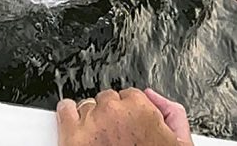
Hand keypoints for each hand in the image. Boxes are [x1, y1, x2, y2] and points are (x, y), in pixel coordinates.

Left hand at [56, 88, 192, 145]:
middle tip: (115, 138)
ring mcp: (91, 122)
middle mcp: (114, 111)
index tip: (129, 128)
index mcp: (140, 110)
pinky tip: (76, 129)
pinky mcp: (71, 136)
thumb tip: (153, 97)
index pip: (130, 96)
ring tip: (98, 140)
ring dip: (91, 119)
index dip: (130, 114)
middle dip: (110, 116)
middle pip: (107, 100)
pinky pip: (64, 110)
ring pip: (87, 106)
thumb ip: (172, 114)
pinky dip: (67, 116)